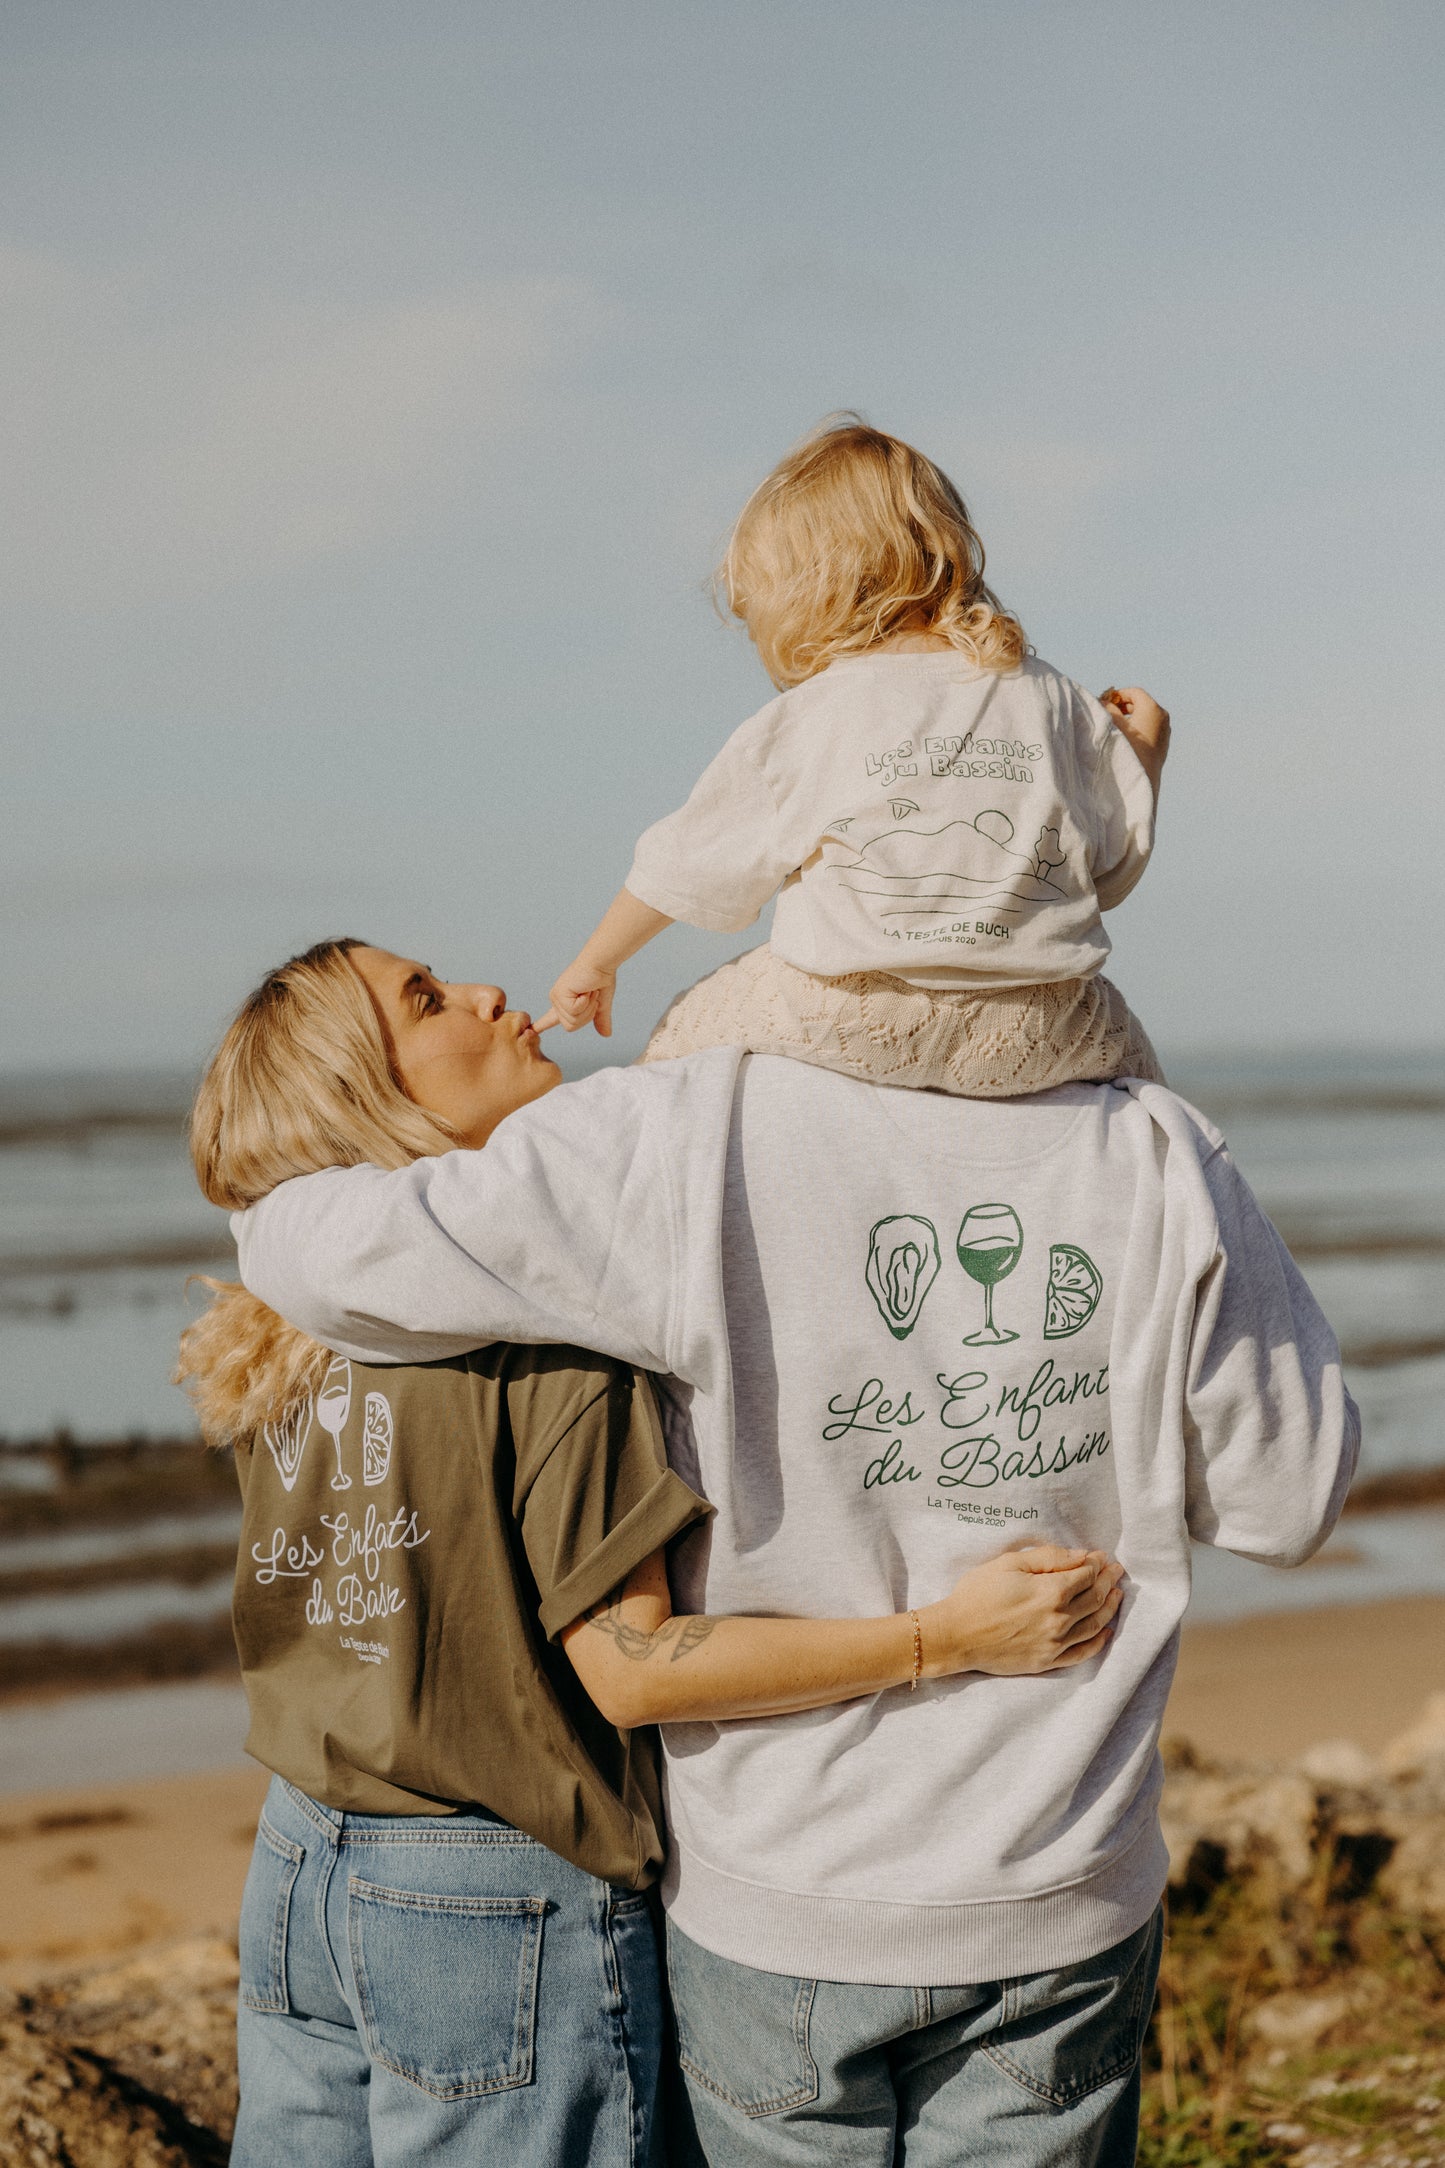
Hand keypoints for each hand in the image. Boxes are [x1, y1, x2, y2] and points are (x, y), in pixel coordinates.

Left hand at [538, 958, 616, 1036]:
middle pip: (570, 1027)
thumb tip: (606, 1035)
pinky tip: (586, 989)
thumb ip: (600, 1018)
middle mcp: (557, 1001)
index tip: (530, 1031)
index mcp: (565, 1003)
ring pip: (572, 1021)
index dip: (542, 1025)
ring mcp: (556, 997)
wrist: (601, 962)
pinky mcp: (558, 994)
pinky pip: (574, 1011)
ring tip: (588, 990)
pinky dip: (585, 1002)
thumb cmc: (601, 977)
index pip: (550, 1019)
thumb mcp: (601, 1003)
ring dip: (587, 1007)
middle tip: (591, 996)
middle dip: (587, 1015)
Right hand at [921, 1545, 1123, 1677]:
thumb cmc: (977, 1594)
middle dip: (1108, 1581)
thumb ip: (1048, 1558)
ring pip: (1094, 1625)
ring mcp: (1055, 1644)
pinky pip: (1082, 1653)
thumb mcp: (1009, 1563)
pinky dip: (1098, 1642)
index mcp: (1050, 1592)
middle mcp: (1059, 1619)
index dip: (1096, 1564)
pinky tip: (1105, 1631)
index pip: (1085, 1575)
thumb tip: (1081, 1556)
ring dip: (1109, 1608)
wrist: (956, 1635)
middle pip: (1094, 1598)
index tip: (1102, 1556)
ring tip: (1117, 1595)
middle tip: (1116, 1571)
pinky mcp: (1047, 1661)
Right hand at [1100, 686, 1169, 795]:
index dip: (1118, 695)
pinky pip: (1151, 726)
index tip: (1106, 701)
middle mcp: (1162, 715)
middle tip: (1109, 711)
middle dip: (1124, 706)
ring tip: (1117, 725)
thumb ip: (1109, 710)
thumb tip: (1104, 702)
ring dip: (1132, 716)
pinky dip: (1140, 726)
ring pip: (1147, 715)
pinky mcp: (1164, 741)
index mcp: (1152, 707)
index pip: (1134, 693)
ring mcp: (1165, 729)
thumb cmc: (1128, 748)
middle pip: (1142, 703)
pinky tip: (1128, 736)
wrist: (1143, 776)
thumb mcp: (1115, 725)